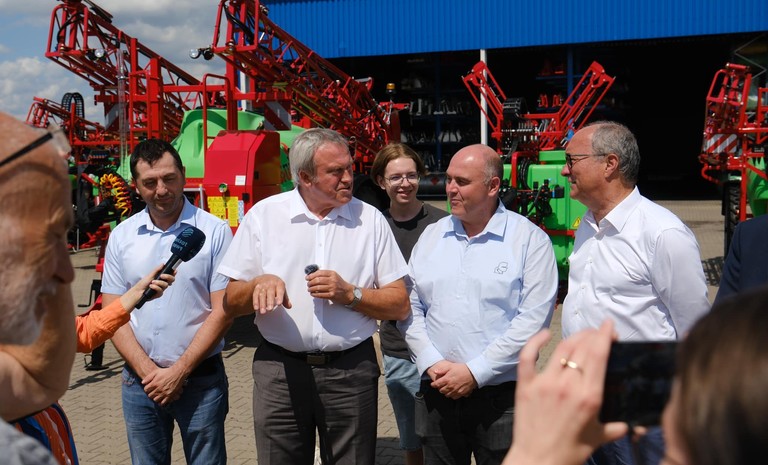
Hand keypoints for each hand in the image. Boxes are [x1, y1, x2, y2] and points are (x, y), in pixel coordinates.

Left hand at [122, 264, 175, 310]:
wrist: (138, 291)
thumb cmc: (143, 284)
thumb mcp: (150, 275)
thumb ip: (157, 270)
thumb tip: (163, 264)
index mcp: (161, 278)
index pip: (170, 275)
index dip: (173, 273)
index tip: (174, 271)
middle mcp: (162, 283)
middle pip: (172, 280)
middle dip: (168, 277)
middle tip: (162, 275)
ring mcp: (161, 289)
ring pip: (166, 285)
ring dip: (159, 283)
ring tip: (152, 282)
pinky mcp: (159, 294)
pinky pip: (161, 290)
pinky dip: (156, 287)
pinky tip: (151, 286)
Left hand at [142, 365, 185, 405]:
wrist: (177, 373)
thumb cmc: (166, 372)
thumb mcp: (156, 372)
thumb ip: (148, 377)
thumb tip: (142, 383)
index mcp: (154, 384)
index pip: (146, 390)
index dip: (147, 389)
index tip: (149, 388)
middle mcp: (158, 389)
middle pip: (150, 396)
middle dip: (151, 394)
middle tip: (153, 392)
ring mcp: (164, 393)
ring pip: (155, 400)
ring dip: (155, 398)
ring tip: (157, 395)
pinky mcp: (169, 395)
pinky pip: (163, 402)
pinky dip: (161, 402)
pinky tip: (161, 399)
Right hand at [251, 274, 290, 313]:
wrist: (265, 278)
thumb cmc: (276, 287)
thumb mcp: (282, 290)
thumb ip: (285, 299)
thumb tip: (289, 306)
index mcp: (279, 284)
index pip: (280, 290)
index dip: (280, 297)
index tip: (279, 304)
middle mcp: (271, 284)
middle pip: (270, 293)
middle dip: (270, 301)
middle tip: (270, 309)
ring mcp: (263, 285)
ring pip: (262, 294)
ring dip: (262, 304)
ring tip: (263, 312)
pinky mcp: (257, 288)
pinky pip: (255, 295)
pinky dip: (255, 302)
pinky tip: (256, 308)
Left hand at [305, 269, 354, 305]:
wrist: (348, 292)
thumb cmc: (340, 284)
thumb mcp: (334, 276)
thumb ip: (325, 274)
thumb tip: (313, 275)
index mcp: (332, 274)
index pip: (319, 273)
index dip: (311, 275)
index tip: (307, 278)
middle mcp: (332, 280)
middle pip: (317, 280)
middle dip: (310, 282)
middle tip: (308, 284)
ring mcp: (332, 288)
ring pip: (318, 288)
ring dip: (311, 289)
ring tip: (309, 289)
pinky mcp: (331, 295)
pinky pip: (320, 294)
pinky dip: (314, 294)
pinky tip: (313, 294)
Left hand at [429, 361, 476, 398]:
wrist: (473, 373)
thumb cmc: (462, 369)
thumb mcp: (451, 366)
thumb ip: (442, 370)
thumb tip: (435, 371)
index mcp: (446, 380)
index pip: (436, 384)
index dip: (433, 384)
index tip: (433, 384)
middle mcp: (450, 386)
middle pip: (441, 391)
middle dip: (440, 388)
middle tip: (441, 385)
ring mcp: (456, 391)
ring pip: (447, 395)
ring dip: (446, 392)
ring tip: (447, 388)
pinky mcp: (461, 393)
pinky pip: (454, 397)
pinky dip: (452, 395)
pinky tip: (453, 391)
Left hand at [503, 320, 627, 464]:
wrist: (537, 461)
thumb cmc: (569, 452)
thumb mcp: (598, 438)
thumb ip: (616, 427)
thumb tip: (632, 425)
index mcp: (589, 396)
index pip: (599, 354)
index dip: (605, 335)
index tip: (610, 326)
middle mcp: (567, 385)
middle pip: (581, 347)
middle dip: (593, 334)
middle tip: (598, 333)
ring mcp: (544, 383)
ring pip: (561, 348)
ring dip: (573, 336)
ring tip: (581, 335)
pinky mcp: (525, 385)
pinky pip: (528, 356)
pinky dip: (535, 341)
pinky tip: (544, 334)